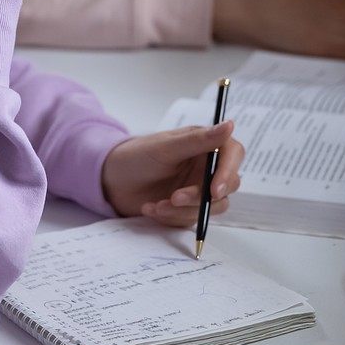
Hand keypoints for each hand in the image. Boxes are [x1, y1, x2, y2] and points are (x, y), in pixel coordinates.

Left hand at [101, 121, 243, 225]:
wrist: (112, 181)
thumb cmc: (137, 156)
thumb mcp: (167, 147)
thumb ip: (199, 140)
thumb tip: (230, 125)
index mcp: (205, 145)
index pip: (232, 154)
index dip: (228, 171)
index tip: (215, 188)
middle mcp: (207, 167)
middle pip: (228, 184)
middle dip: (201, 196)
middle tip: (176, 198)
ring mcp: (199, 189)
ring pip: (212, 207)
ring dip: (183, 209)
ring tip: (157, 204)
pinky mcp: (189, 209)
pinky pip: (192, 219)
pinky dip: (172, 216)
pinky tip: (151, 207)